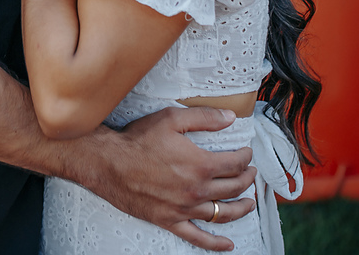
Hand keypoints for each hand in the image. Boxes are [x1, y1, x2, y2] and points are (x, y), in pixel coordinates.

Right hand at [78, 107, 256, 251]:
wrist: (108, 163)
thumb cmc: (138, 139)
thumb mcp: (172, 118)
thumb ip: (204, 117)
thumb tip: (230, 117)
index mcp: (201, 164)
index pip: (235, 163)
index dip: (246, 157)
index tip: (247, 152)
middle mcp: (196, 190)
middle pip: (233, 188)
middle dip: (247, 179)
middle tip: (250, 173)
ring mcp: (184, 208)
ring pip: (222, 213)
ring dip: (241, 208)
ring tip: (249, 202)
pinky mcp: (170, 221)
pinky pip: (197, 237)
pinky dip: (215, 243)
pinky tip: (228, 244)